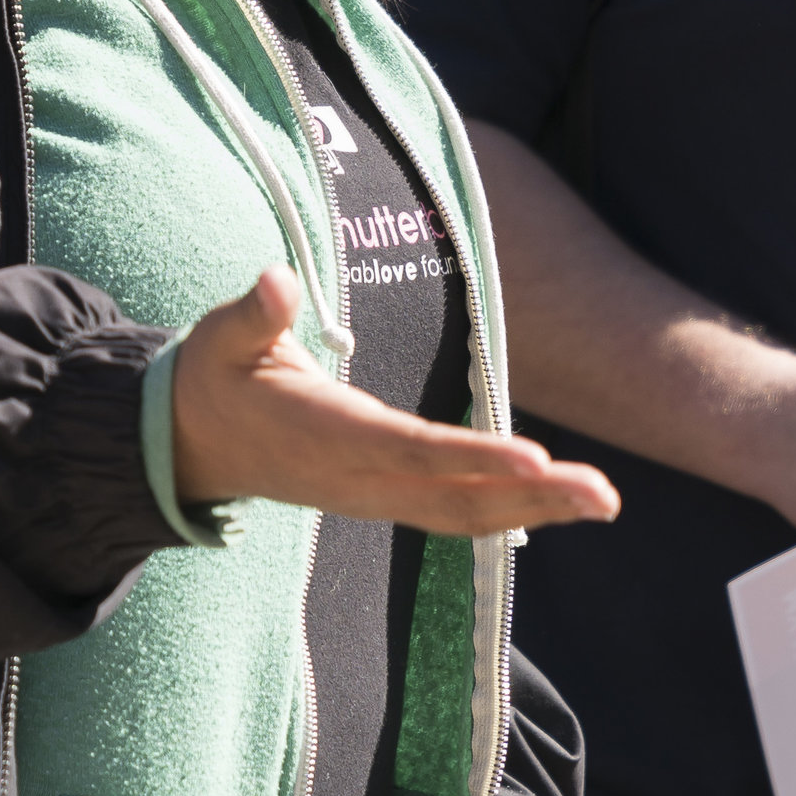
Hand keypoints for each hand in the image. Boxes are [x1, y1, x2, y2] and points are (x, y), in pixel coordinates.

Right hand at [172, 268, 621, 536]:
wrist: (190, 444)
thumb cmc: (216, 377)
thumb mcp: (220, 337)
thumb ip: (253, 314)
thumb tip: (274, 280)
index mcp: (322, 435)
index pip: (409, 449)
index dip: (473, 457)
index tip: (535, 458)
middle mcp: (355, 478)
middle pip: (455, 499)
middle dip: (533, 498)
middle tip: (604, 494)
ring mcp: (371, 497)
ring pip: (462, 515)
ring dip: (536, 511)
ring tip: (603, 500)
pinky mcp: (381, 498)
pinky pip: (453, 514)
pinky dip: (510, 512)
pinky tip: (557, 502)